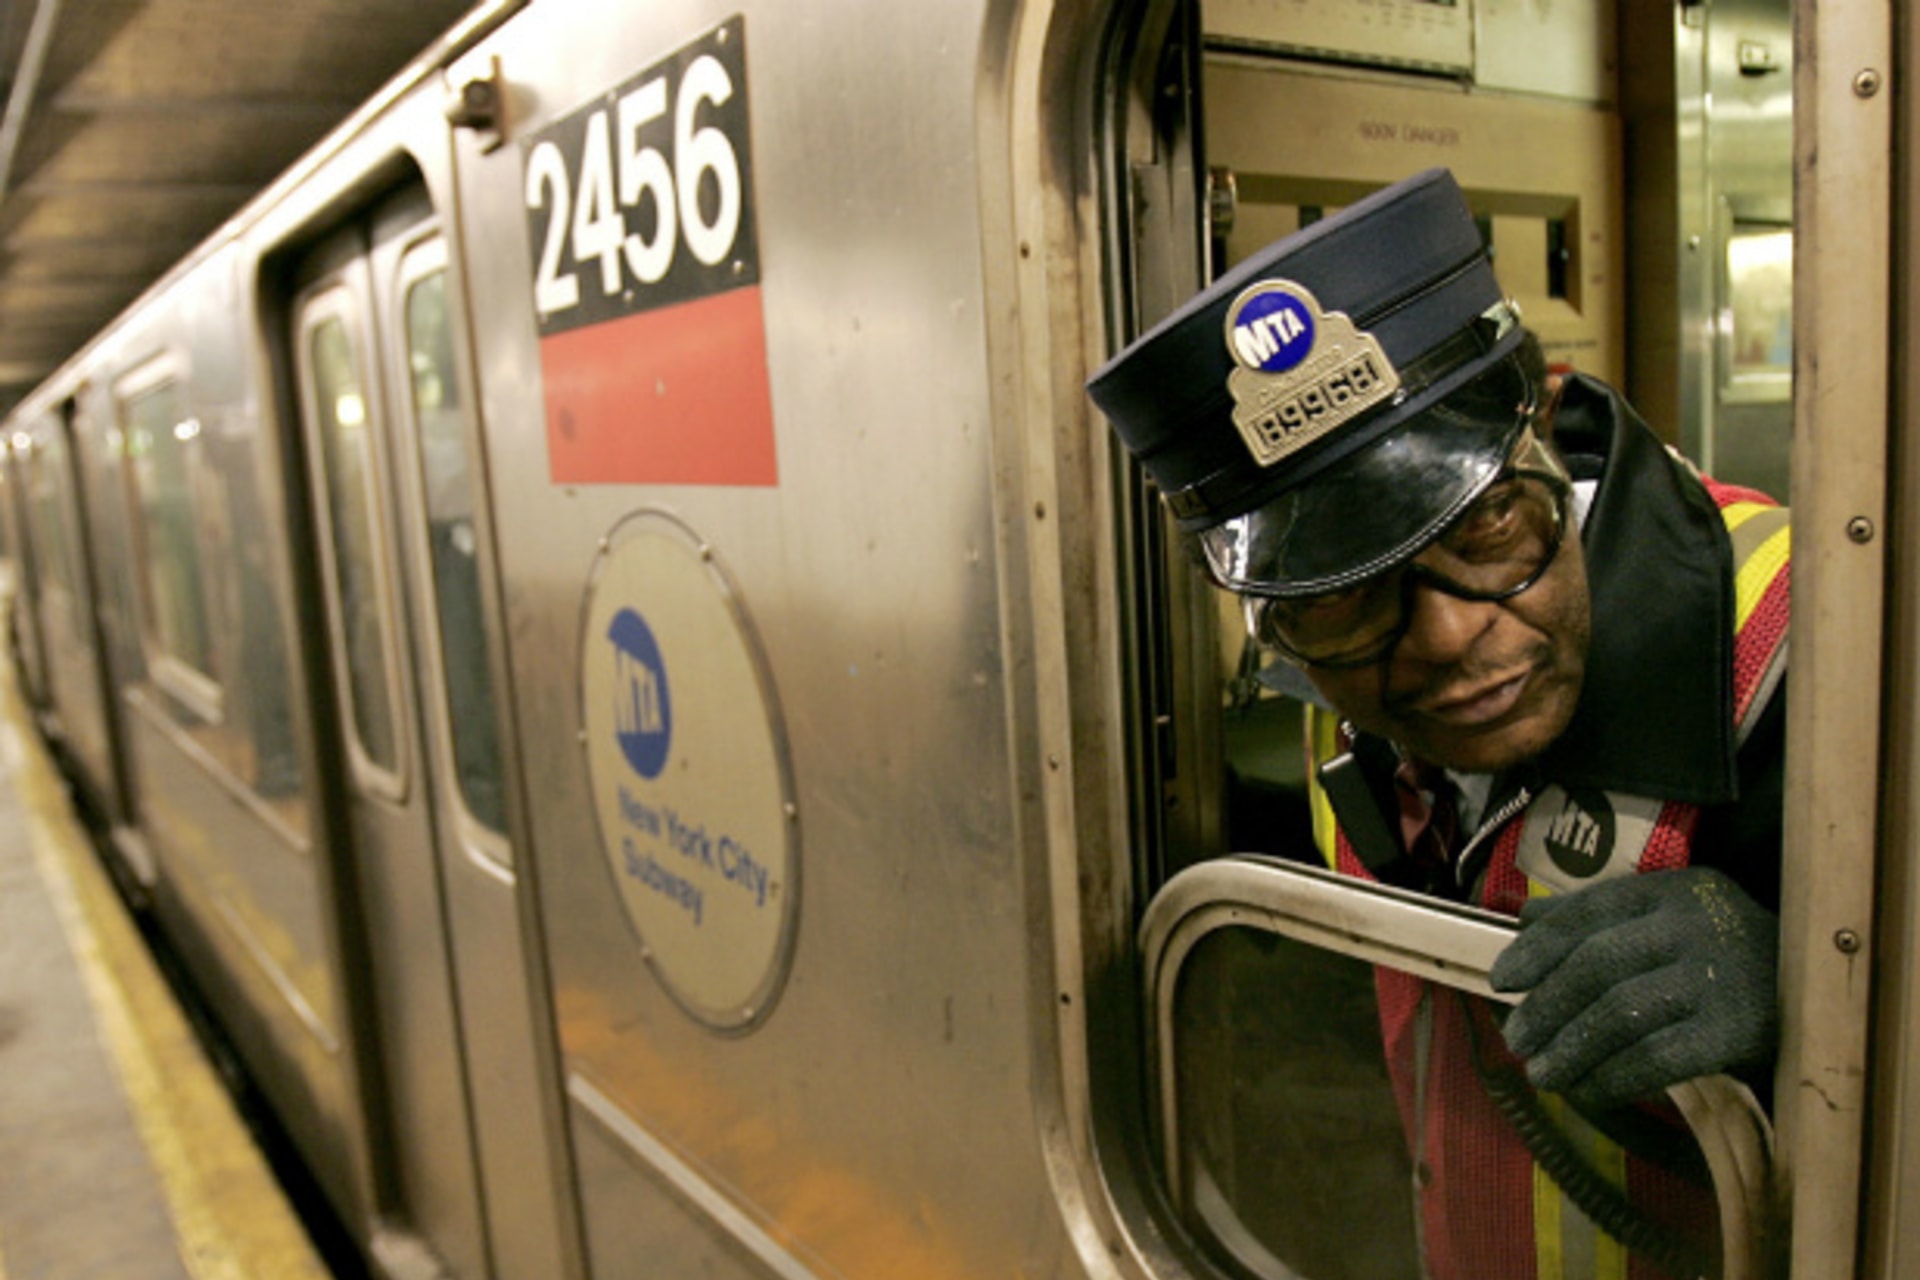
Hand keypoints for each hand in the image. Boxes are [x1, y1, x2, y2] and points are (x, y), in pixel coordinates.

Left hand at [1488, 867, 1777, 1110]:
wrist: (1823, 983)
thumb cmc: (1724, 951)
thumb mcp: (1669, 915)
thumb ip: (1601, 916)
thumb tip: (1525, 923)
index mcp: (1669, 890)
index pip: (1587, 913)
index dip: (1536, 948)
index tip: (1502, 980)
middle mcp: (1692, 925)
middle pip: (1597, 965)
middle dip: (1547, 1005)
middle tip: (1517, 1038)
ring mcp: (1718, 977)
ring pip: (1621, 1013)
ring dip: (1571, 1048)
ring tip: (1541, 1072)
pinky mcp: (1738, 1030)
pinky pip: (1658, 1058)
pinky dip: (1613, 1077)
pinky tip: (1587, 1091)